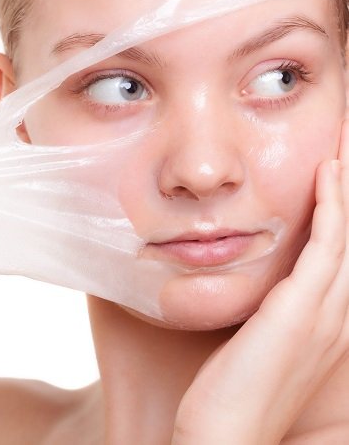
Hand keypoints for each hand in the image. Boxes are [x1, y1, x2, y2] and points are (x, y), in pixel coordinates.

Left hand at [171, 121, 348, 444]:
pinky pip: (327, 246)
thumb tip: (250, 283)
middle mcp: (337, 313)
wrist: (224, 438)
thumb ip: (264, 310)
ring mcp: (324, 312)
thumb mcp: (255, 340)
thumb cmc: (233, 392)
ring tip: (346, 146)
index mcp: (324, 319)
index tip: (338, 170)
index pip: (343, 250)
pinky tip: (329, 172)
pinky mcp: (301, 309)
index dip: (345, 209)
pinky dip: (332, 206)